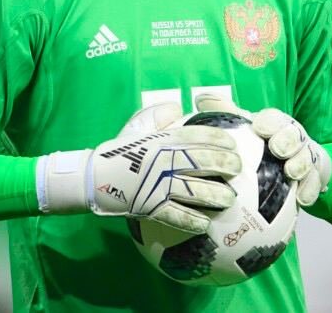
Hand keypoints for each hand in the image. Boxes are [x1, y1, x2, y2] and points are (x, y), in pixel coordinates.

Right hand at [38, 101, 240, 233]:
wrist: (93, 177)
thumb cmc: (121, 149)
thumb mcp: (138, 124)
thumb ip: (160, 114)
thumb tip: (179, 108)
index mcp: (161, 139)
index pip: (196, 136)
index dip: (217, 138)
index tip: (232, 143)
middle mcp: (162, 161)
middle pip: (201, 162)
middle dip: (224, 164)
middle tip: (238, 168)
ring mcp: (157, 185)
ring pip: (193, 190)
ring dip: (215, 195)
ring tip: (229, 199)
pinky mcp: (150, 206)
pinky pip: (175, 215)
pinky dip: (191, 220)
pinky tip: (205, 223)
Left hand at [194, 95, 331, 206]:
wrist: (296, 161)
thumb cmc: (263, 144)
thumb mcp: (245, 129)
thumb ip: (225, 115)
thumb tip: (200, 98)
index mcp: (276, 124)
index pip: (275, 118)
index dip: (269, 122)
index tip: (259, 128)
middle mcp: (294, 137)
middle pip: (295, 134)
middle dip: (288, 139)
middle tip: (278, 149)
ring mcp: (306, 156)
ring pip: (308, 157)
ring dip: (300, 164)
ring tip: (291, 173)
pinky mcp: (315, 175)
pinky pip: (315, 182)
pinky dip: (310, 190)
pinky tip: (302, 199)